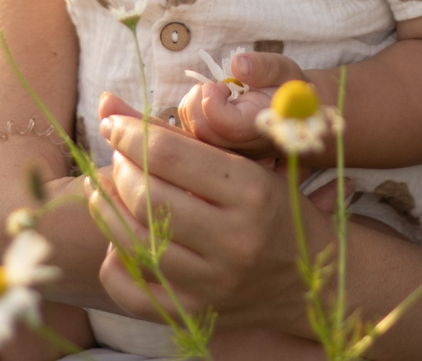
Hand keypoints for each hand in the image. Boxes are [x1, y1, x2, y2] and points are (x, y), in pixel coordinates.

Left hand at [84, 103, 328, 337]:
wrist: (317, 281)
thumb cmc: (278, 207)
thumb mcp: (246, 160)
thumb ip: (179, 132)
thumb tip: (110, 105)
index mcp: (253, 192)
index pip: (170, 155)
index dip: (129, 134)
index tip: (114, 123)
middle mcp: (234, 240)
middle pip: (147, 199)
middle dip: (119, 169)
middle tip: (117, 156)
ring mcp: (214, 284)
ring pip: (134, 244)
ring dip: (107, 209)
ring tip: (105, 188)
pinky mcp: (198, 316)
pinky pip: (133, 294)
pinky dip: (114, 264)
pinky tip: (118, 239)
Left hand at [175, 50, 308, 157]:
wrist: (290, 114)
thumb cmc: (285, 89)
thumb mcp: (283, 70)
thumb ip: (264, 67)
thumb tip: (238, 64)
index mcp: (264, 127)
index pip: (230, 126)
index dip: (214, 103)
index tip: (219, 85)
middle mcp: (245, 148)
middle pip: (204, 132)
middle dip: (199, 101)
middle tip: (215, 86)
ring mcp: (228, 154)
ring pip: (192, 134)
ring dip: (193, 105)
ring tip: (215, 92)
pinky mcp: (215, 153)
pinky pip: (188, 135)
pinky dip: (191, 112)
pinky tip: (209, 103)